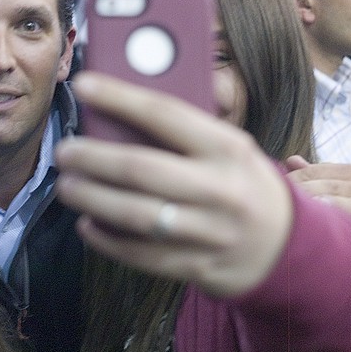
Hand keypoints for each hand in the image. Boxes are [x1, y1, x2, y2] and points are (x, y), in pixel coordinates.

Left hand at [55, 72, 291, 297]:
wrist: (287, 247)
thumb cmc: (241, 183)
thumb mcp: (229, 149)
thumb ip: (185, 133)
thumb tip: (119, 107)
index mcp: (228, 148)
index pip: (166, 114)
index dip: (119, 97)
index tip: (83, 85)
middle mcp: (220, 189)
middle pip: (141, 170)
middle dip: (93, 159)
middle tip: (63, 152)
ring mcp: (210, 232)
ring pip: (137, 216)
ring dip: (92, 199)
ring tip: (67, 187)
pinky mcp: (198, 266)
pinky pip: (141, 255)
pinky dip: (107, 240)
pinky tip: (87, 225)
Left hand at [284, 157, 350, 250]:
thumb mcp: (340, 180)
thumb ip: (314, 172)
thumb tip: (290, 161)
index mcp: (350, 173)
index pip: (321, 171)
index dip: (298, 178)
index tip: (279, 186)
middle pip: (333, 187)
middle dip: (308, 191)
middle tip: (287, 201)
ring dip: (334, 207)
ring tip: (315, 209)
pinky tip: (340, 235)